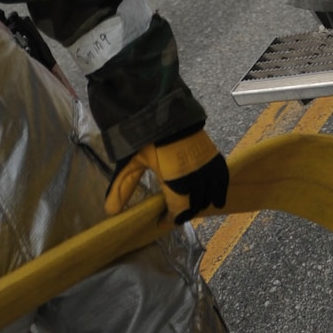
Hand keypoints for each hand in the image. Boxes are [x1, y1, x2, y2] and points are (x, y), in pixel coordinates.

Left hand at [104, 126, 229, 222]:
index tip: (161, 220)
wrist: (169, 113)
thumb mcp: (133, 162)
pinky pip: (222, 181)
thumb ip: (123, 187)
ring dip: (200, 203)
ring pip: (208, 197)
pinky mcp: (215, 159)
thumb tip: (110, 211)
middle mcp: (195, 180)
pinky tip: (216, 200)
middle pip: (194, 207)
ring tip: (191, 203)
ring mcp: (207, 170)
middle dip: (184, 211)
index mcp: (176, 183)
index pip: (178, 212)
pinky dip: (220, 193)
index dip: (170, 219)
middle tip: (175, 211)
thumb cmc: (150, 138)